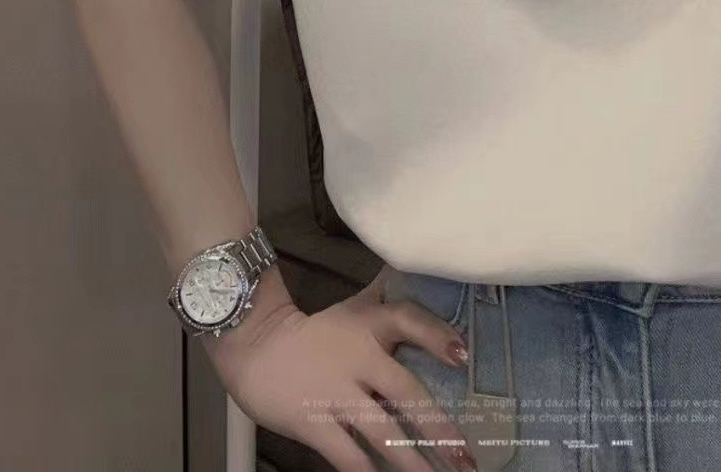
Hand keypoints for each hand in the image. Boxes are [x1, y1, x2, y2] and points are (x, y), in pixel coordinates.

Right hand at [207, 270, 476, 471]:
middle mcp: (360, 357)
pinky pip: (347, 454)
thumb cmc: (317, 331)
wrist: (256, 345)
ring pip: (383, 431)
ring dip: (412, 460)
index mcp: (372, 325)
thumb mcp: (355, 308)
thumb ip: (387, 296)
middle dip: (439, 427)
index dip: (437, 337)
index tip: (463, 357)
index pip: (409, 321)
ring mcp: (337, 393)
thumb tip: (415, 269)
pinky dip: (367, 471)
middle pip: (406, 391)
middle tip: (465, 457)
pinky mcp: (314, 422)